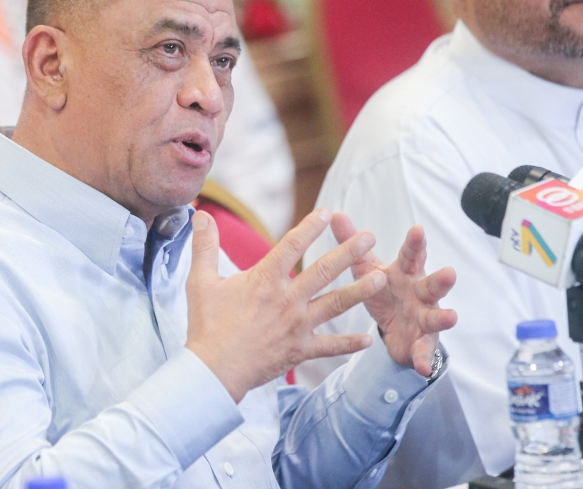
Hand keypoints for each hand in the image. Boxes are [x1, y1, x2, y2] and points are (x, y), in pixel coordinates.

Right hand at [185, 208, 388, 401]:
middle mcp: (287, 299)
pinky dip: (350, 344)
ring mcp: (297, 325)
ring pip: (336, 304)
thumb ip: (204, 245)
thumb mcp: (201, 281)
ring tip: (382, 278)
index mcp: (264, 279)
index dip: (311, 226)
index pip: (292, 245)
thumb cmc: (206, 325)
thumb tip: (200, 214)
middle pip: (324, 270)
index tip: (327, 213)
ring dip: (360, 290)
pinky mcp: (300, 350)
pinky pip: (330, 346)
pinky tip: (369, 339)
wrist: (213, 369)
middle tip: (369, 238)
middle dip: (349, 252)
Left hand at [331, 213, 457, 376]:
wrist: (394, 329)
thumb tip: (335, 213)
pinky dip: (424, 358)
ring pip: (436, 317)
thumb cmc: (384, 290)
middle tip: (449, 273)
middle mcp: (421, 294)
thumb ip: (353, 244)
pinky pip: (423, 352)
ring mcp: (425, 319)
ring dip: (443, 317)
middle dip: (441, 279)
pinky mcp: (422, 343)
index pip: (411, 255)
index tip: (417, 230)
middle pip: (432, 284)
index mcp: (406, 273)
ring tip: (451, 316)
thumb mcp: (367, 268)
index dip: (415, 243)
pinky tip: (424, 366)